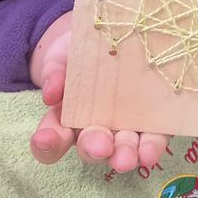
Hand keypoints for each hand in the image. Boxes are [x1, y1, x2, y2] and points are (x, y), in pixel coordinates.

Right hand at [28, 12, 169, 171]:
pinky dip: (150, 148)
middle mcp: (96, 129)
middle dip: (94, 148)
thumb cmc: (82, 51)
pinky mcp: (153, 124)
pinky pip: (152, 139)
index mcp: (67, 117)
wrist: (117, 38)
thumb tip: (51, 95)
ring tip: (126, 159)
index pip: (53, 136)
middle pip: (91, 146)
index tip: (44, 140)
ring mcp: (124, 129)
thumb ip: (55, 71)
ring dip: (123, 155)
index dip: (47, 142)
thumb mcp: (65, 55)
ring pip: (121, 148)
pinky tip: (149, 153)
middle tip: (99, 147)